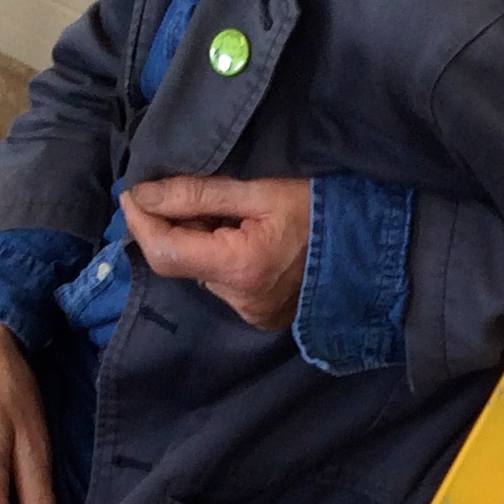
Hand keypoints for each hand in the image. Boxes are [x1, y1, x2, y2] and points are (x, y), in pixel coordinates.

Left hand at [124, 175, 310, 330]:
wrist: (372, 243)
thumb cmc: (322, 206)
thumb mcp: (259, 187)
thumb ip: (197, 193)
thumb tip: (142, 195)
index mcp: (241, 267)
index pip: (166, 252)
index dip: (141, 223)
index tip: (131, 194)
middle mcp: (242, 300)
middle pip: (181, 263)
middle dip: (173, 227)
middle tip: (187, 191)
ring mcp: (253, 312)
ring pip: (200, 273)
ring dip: (198, 241)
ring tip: (224, 211)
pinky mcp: (261, 315)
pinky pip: (222, 283)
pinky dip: (219, 256)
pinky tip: (240, 234)